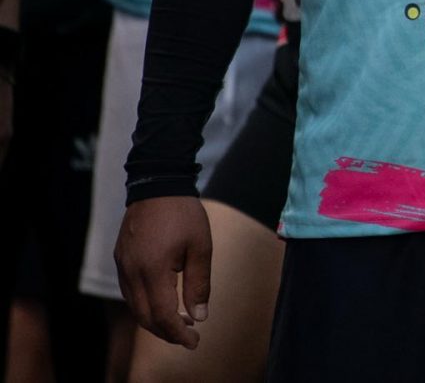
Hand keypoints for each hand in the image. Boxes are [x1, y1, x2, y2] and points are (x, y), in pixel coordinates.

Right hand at [115, 195, 212, 348]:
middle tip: (189, 336)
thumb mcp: (201, 247)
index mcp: (153, 270)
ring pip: (135, 307)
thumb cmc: (184, 214)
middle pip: (144, 317)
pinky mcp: (121, 261)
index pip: (162, 315)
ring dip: (155, 320)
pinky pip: (130, 293)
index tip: (195, 342)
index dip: (178, 333)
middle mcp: (132, 273)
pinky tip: (164, 302)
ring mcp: (123, 267)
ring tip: (182, 321)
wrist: (157, 185)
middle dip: (166, 332)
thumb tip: (200, 316)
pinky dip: (146, 305)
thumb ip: (199, 283)